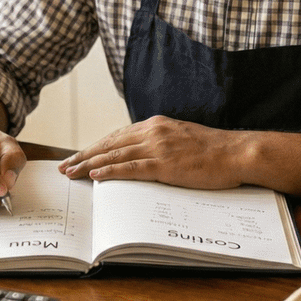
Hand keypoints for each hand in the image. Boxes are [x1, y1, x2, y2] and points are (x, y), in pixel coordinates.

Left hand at [58, 116, 248, 189]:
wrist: (237, 152)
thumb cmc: (214, 150)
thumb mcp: (182, 138)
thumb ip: (161, 142)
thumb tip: (143, 154)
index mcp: (156, 125)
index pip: (117, 136)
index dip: (95, 147)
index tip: (78, 156)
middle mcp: (153, 132)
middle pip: (109, 144)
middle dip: (83, 155)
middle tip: (64, 167)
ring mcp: (158, 147)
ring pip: (114, 155)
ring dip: (88, 165)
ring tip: (71, 173)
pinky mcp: (165, 164)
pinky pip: (131, 168)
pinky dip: (110, 171)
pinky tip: (95, 176)